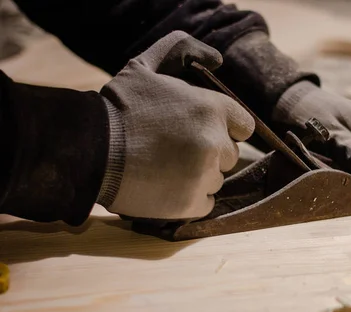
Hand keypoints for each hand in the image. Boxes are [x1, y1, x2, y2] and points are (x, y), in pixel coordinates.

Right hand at [97, 31, 254, 219]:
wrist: (88, 150)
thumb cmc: (118, 107)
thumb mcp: (145, 66)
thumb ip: (181, 49)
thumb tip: (217, 59)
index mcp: (211, 109)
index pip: (243, 126)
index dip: (225, 128)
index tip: (202, 131)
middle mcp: (214, 143)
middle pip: (229, 155)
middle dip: (209, 152)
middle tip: (176, 149)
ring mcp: (204, 176)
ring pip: (216, 180)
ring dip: (198, 176)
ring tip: (165, 168)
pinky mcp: (190, 203)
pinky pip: (205, 203)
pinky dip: (189, 199)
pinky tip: (166, 187)